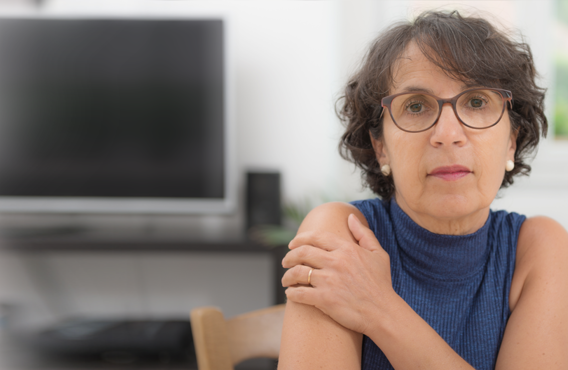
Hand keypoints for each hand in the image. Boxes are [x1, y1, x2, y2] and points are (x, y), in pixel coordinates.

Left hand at [282, 214, 393, 334]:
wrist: (383, 313)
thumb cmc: (381, 284)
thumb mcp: (378, 254)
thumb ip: (363, 234)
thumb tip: (350, 217)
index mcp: (347, 249)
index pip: (316, 237)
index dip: (300, 239)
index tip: (292, 244)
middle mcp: (336, 262)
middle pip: (302, 252)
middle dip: (289, 256)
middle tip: (285, 262)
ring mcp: (329, 280)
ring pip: (298, 272)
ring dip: (287, 276)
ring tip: (286, 280)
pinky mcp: (325, 299)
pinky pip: (299, 293)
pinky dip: (291, 294)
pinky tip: (290, 294)